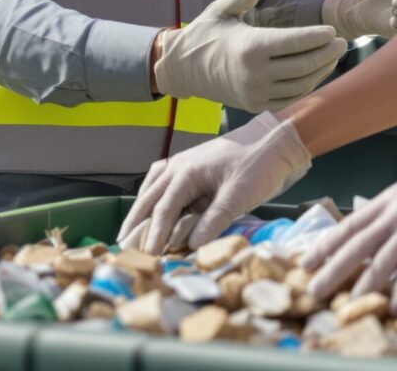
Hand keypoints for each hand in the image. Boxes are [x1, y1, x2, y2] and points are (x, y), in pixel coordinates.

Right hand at [118, 112, 312, 253]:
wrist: (274, 140)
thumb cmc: (258, 166)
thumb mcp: (238, 197)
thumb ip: (213, 221)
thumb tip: (190, 245)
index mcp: (187, 172)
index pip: (164, 209)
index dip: (155, 234)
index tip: (148, 255)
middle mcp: (178, 165)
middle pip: (149, 198)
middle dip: (136, 222)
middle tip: (122, 245)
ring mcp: (182, 162)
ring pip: (152, 188)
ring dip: (141, 209)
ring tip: (130, 230)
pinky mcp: (191, 165)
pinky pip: (162, 180)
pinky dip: (153, 194)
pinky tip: (152, 203)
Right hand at [153, 0, 346, 111]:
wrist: (183, 69)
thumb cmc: (205, 33)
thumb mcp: (219, 10)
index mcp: (249, 47)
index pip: (293, 42)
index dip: (316, 37)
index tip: (332, 30)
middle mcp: (254, 73)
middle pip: (302, 65)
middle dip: (326, 54)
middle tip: (342, 42)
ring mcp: (255, 92)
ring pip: (300, 84)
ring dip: (321, 70)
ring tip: (334, 55)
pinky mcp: (255, 104)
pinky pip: (289, 96)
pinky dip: (307, 85)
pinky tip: (317, 71)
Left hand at [301, 124, 396, 313]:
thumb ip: (390, 210)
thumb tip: (367, 232)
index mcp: (391, 201)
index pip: (351, 227)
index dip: (325, 248)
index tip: (304, 265)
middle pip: (365, 250)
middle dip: (338, 274)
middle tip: (316, 295)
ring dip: (384, 294)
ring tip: (373, 312)